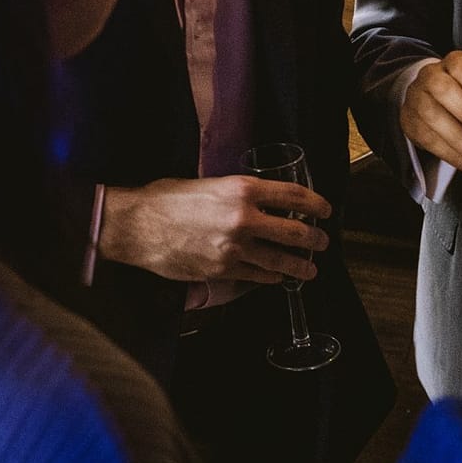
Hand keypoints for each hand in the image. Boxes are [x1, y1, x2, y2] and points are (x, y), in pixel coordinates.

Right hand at [100, 177, 331, 284]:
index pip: (292, 195)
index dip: (315, 203)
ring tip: (310, 268)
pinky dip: (272, 278)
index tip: (325, 209)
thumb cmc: (164, 200)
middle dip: (314, 238)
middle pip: (295, 231)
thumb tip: (254, 203)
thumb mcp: (205, 185)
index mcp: (241, 189)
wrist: (136, 226)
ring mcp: (235, 247)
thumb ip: (234, 194)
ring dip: (301, 266)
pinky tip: (278, 277)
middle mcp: (243, 218)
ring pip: (281, 260)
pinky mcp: (223, 270)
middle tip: (322, 241)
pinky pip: (258, 276)